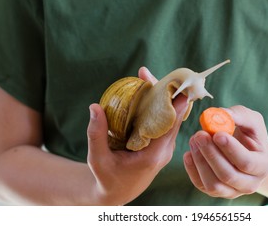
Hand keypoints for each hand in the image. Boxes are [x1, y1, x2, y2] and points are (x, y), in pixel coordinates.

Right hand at [86, 67, 187, 204]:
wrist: (116, 194)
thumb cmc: (107, 178)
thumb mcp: (97, 159)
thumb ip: (96, 134)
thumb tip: (95, 106)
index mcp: (154, 155)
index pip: (170, 124)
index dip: (173, 102)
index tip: (173, 82)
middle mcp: (164, 150)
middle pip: (172, 116)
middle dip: (164, 93)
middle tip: (148, 73)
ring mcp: (165, 147)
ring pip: (170, 118)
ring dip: (161, 98)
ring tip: (146, 77)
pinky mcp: (161, 145)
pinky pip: (164, 122)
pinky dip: (157, 107)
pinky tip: (146, 93)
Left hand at [183, 105, 267, 198]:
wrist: (247, 152)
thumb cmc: (249, 134)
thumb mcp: (250, 120)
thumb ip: (238, 115)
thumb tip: (220, 114)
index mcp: (262, 166)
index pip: (247, 162)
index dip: (231, 149)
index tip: (217, 134)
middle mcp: (249, 184)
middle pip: (228, 175)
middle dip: (211, 154)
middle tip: (199, 135)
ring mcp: (232, 191)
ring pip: (213, 184)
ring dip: (200, 161)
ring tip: (194, 140)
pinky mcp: (216, 192)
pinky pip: (201, 185)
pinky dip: (192, 169)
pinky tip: (189, 153)